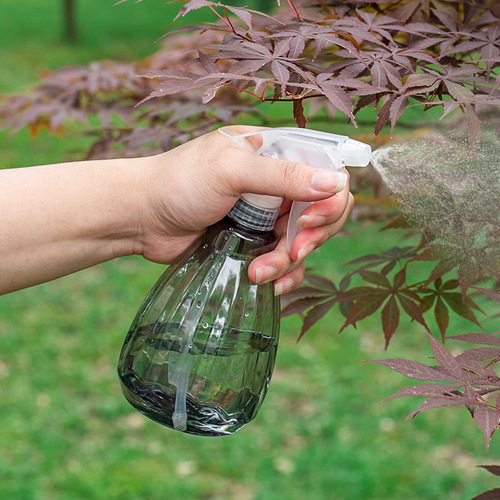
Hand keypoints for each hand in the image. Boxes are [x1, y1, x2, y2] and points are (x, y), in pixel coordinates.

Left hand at [138, 125, 353, 294]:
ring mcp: (268, 216)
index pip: (328, 173)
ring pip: (304, 243)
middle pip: (323, 213)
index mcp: (276, 154)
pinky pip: (285, 262)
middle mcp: (277, 185)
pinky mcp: (255, 243)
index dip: (329, 201)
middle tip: (290, 251)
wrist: (142, 217)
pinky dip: (282, 275)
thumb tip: (337, 182)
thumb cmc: (180, 183)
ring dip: (287, 262)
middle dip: (310, 237)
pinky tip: (266, 283)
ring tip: (258, 273)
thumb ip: (283, 175)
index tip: (308, 223)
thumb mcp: (231, 171)